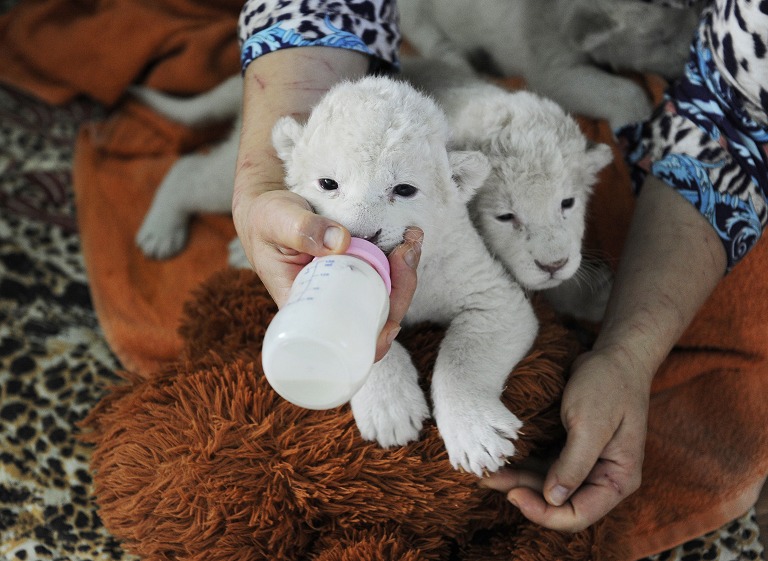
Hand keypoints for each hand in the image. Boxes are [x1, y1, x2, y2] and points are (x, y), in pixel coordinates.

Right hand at [234, 187, 421, 361]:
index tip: (392, 324)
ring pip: (385, 295)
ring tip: (412, 240)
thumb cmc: (264, 220)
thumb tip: (341, 242)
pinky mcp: (354, 267)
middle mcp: (330, 305)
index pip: (346, 344)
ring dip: (405, 273)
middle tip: (407, 252)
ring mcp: (345, 286)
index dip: (375, 343)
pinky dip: (399, 260)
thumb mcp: (276, 222)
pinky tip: (409, 239)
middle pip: (376, 319)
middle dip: (402, 291)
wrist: (266, 206)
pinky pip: (383, 273)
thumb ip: (302, 229)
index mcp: (306, 311)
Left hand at [480, 177, 726, 531]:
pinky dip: (520, 455)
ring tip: (482, 462)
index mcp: (615, 473)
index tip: (509, 492)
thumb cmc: (611, 374)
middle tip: (485, 476)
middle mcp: (599, 468)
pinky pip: (542, 456)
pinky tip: (496, 445)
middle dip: (522, 493)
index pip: (578, 513)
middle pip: (559, 500)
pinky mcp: (571, 432)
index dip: (543, 512)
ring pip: (546, 479)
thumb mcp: (593, 416)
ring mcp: (584, 451)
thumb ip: (574, 461)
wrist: (621, 341)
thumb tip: (553, 497)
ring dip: (516, 474)